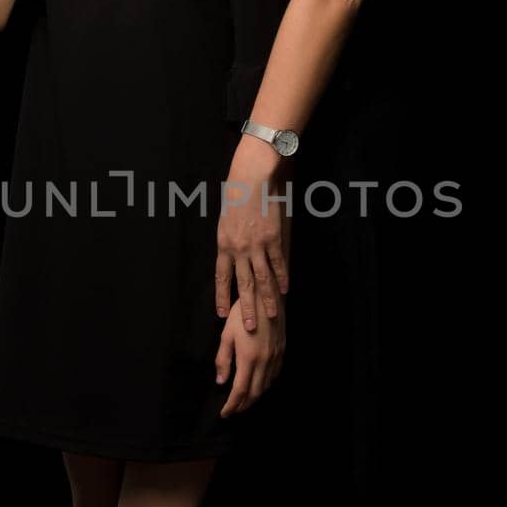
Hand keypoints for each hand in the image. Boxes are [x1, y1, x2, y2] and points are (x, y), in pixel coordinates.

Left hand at [215, 141, 289, 331]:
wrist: (251, 178)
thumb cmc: (236, 196)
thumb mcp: (225, 221)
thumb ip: (228, 242)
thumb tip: (229, 258)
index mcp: (223, 245)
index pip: (222, 278)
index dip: (222, 297)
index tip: (222, 315)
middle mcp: (239, 249)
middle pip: (242, 284)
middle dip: (245, 307)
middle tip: (247, 328)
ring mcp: (257, 245)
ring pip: (262, 279)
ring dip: (266, 300)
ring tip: (270, 316)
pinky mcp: (273, 238)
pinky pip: (277, 263)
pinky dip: (282, 278)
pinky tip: (285, 291)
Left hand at [215, 297, 285, 417]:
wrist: (268, 296)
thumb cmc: (243, 312)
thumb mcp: (226, 334)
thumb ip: (223, 359)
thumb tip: (221, 381)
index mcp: (248, 358)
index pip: (239, 391)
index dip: (232, 405)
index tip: (224, 413)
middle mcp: (264, 361)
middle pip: (254, 393)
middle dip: (243, 405)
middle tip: (233, 411)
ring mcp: (275, 357)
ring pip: (266, 386)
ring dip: (255, 397)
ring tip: (244, 402)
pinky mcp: (282, 351)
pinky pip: (275, 375)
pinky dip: (266, 385)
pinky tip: (260, 386)